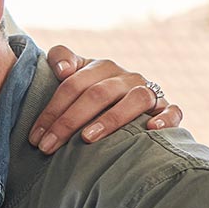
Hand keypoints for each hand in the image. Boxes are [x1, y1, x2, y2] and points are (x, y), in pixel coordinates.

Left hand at [28, 45, 184, 153]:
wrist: (131, 101)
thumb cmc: (93, 93)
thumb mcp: (77, 75)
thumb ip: (63, 60)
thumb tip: (61, 69)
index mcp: (102, 67)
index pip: (72, 85)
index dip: (51, 111)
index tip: (35, 138)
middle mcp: (127, 77)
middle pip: (97, 94)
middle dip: (69, 121)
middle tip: (48, 147)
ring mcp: (149, 91)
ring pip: (134, 100)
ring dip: (110, 119)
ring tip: (87, 138)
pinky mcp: (167, 108)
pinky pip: (173, 111)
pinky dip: (165, 119)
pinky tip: (151, 130)